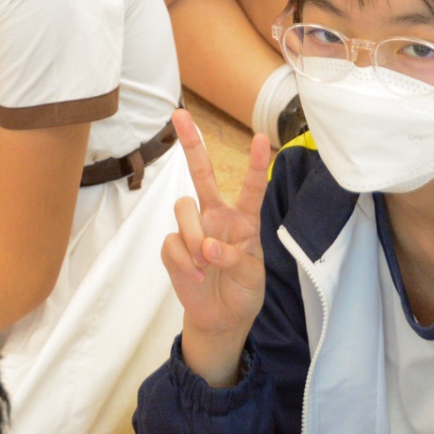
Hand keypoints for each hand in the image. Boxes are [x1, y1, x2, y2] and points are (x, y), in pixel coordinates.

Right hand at [163, 109, 271, 386]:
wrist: (221, 319)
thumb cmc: (243, 291)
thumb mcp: (252, 277)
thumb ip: (234, 258)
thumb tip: (206, 248)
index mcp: (242, 219)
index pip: (250, 187)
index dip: (254, 164)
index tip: (261, 138)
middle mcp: (215, 216)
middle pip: (201, 173)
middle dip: (191, 143)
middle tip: (179, 114)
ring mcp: (192, 230)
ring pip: (183, 208)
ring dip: (193, 236)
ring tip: (204, 263)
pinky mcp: (173, 248)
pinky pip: (172, 242)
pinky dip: (184, 262)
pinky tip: (196, 276)